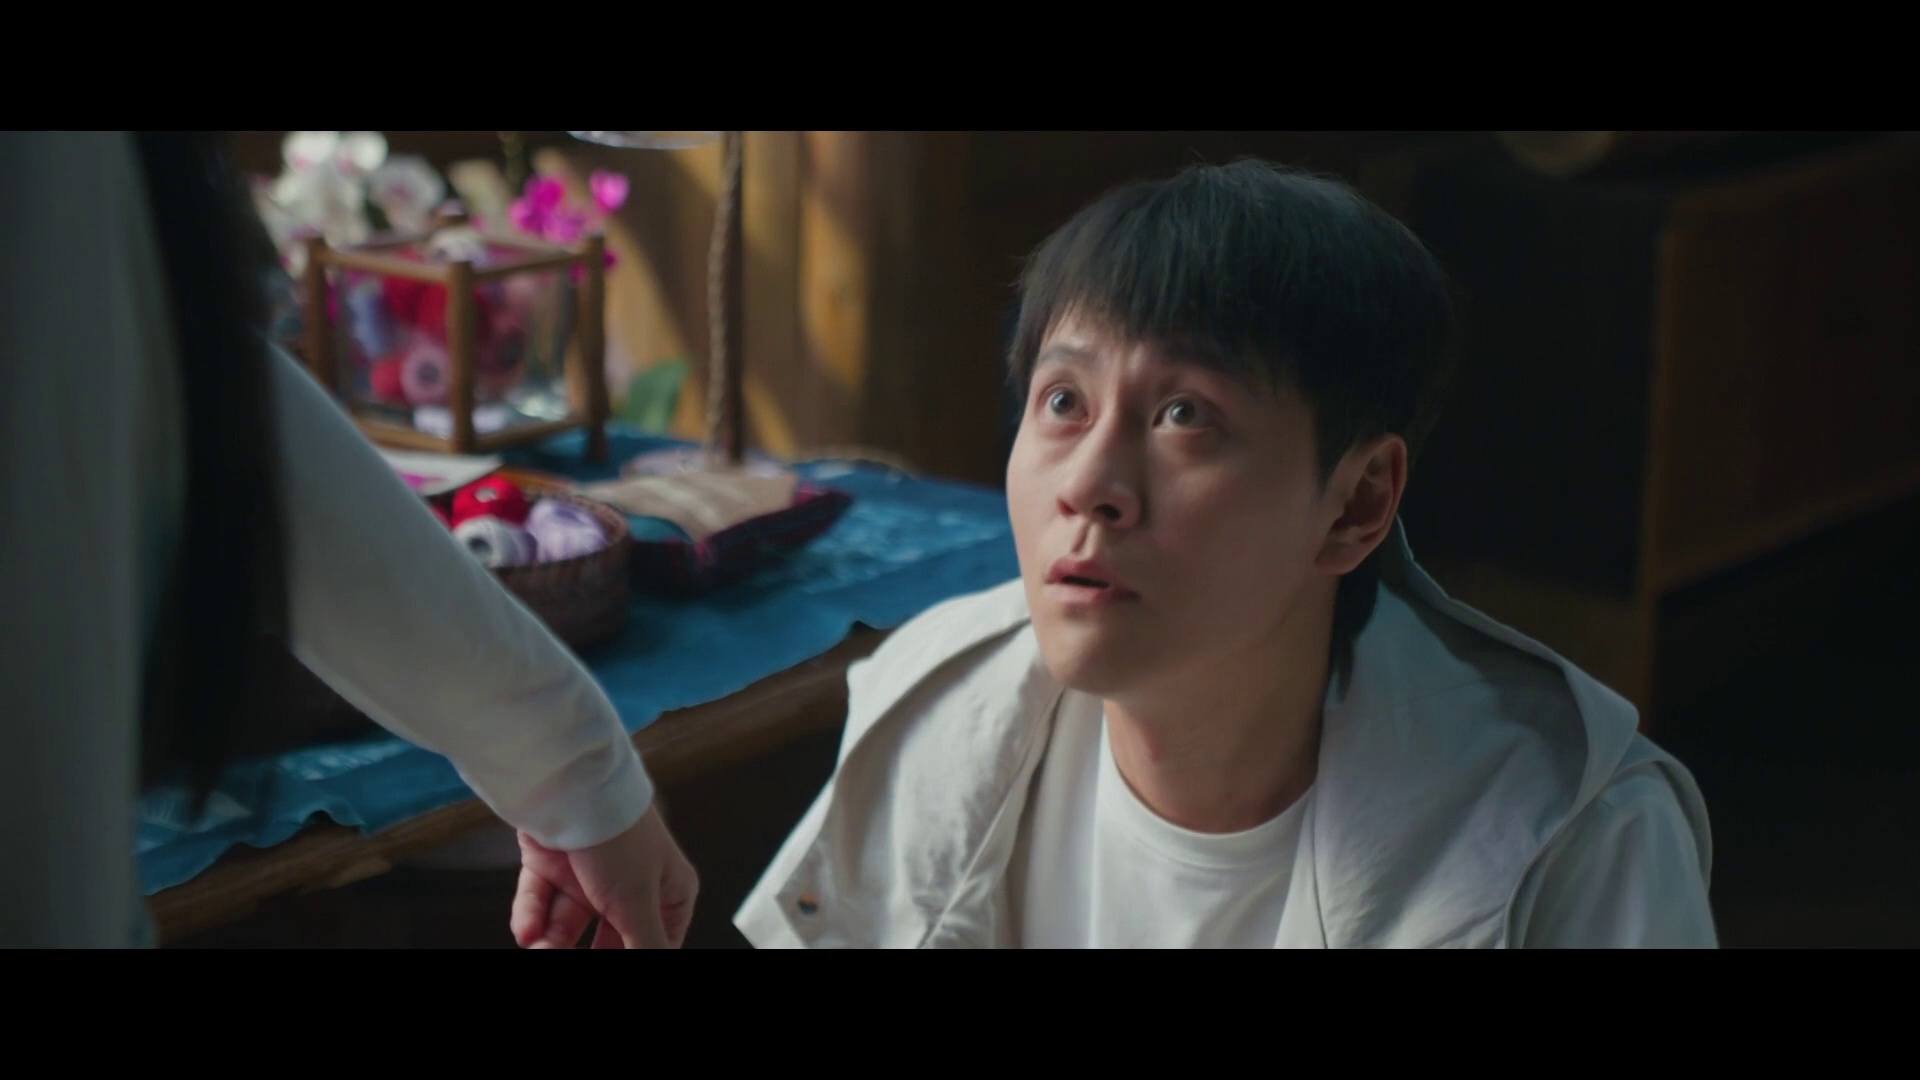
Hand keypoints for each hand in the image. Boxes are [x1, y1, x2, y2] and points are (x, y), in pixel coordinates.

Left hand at [510, 803, 698, 947]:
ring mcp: (589, 876)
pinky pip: (540, 902)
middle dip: (586, 955)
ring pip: (568, 926)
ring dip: (551, 943)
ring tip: (540, 950)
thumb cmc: (618, 834)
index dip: (635, 954)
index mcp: (667, 891)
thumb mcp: (637, 903)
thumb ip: (645, 945)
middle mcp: (629, 885)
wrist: (571, 785)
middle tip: (564, 960)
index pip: (657, 941)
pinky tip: (528, 932)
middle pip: (608, 940)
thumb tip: (655, 964)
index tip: (614, 962)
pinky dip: (531, 917)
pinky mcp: (554, 865)